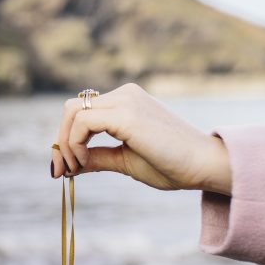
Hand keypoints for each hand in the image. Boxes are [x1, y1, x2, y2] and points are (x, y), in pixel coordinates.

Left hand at [51, 83, 231, 194]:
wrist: (204, 166)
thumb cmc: (172, 165)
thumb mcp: (125, 161)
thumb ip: (97, 158)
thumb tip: (68, 165)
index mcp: (126, 101)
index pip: (82, 111)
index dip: (65, 139)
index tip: (63, 169)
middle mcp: (125, 94)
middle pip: (72, 108)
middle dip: (60, 140)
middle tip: (62, 171)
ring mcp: (126, 100)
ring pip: (72, 112)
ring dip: (65, 144)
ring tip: (76, 169)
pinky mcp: (127, 115)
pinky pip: (82, 122)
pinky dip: (74, 144)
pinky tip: (85, 162)